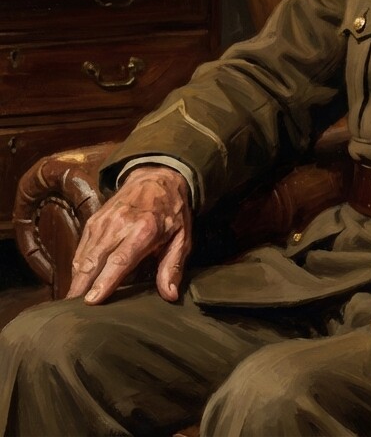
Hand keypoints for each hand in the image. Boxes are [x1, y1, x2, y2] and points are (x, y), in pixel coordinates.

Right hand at [66, 165, 191, 304]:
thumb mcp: (182, 237)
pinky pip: (81, 248)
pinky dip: (77, 267)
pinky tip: (77, 283)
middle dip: (81, 287)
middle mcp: (120, 224)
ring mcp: (104, 221)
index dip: (104, 282)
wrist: (156, 176)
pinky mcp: (94, 220)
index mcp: (145, 229)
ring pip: (83, 256)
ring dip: (76, 280)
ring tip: (70, 305)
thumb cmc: (171, 212)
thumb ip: (173, 266)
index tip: (91, 302)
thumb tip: (170, 295)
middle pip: (94, 260)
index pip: (120, 260)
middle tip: (72, 313)